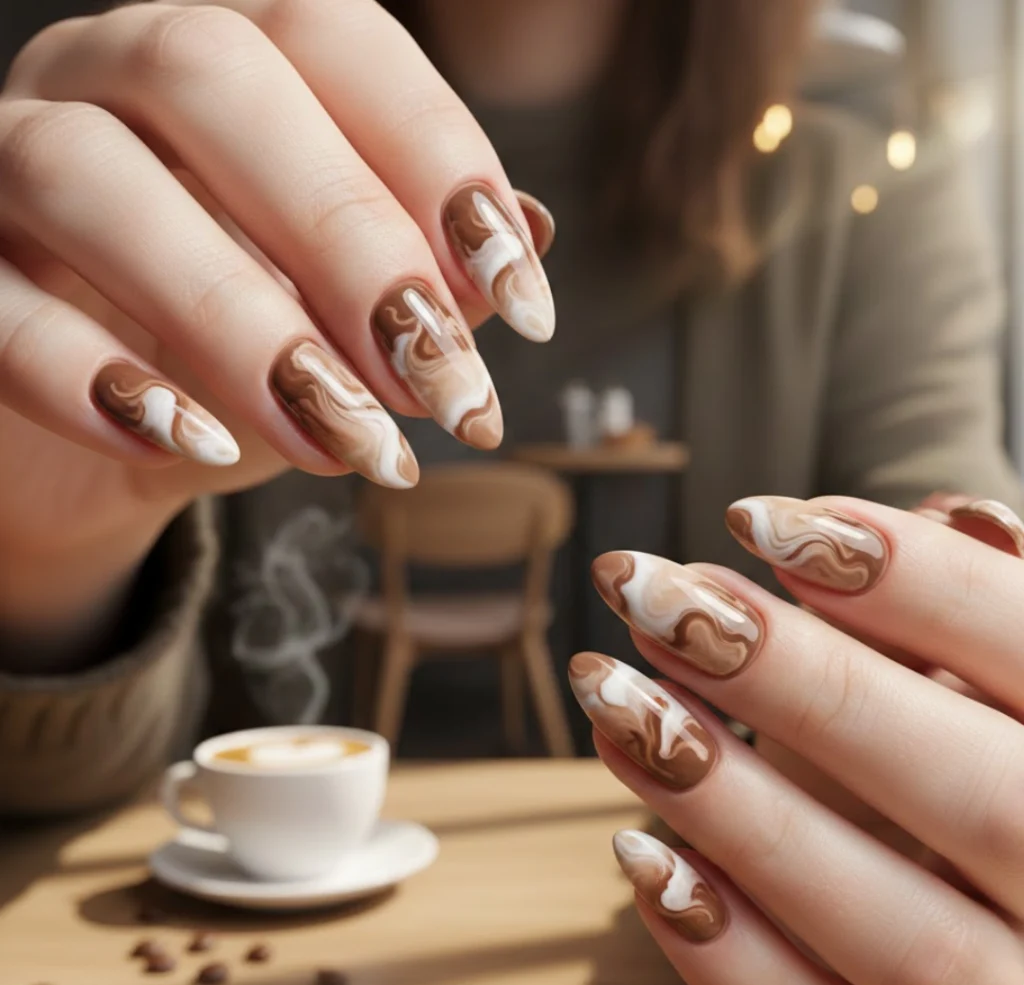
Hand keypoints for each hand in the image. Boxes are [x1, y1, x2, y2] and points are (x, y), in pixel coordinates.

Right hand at [0, 0, 553, 644]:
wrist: (104, 427)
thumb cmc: (242, 352)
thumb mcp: (347, 318)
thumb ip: (427, 272)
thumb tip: (531, 235)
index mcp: (232, 58)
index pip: (337, 41)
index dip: (440, 164)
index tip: (526, 311)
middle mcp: (112, 73)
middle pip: (217, 80)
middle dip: (351, 240)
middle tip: (442, 386)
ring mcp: (9, 159)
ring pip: (93, 179)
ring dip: (242, 322)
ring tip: (345, 442)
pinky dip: (97, 380)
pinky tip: (197, 443)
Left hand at [571, 496, 1023, 984]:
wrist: (998, 932)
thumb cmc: (985, 773)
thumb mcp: (998, 691)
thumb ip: (985, 618)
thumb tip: (962, 517)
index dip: (916, 582)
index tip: (760, 521)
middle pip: (973, 796)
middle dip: (799, 683)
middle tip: (654, 596)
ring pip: (895, 932)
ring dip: (735, 809)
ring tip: (613, 700)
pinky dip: (730, 956)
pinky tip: (638, 858)